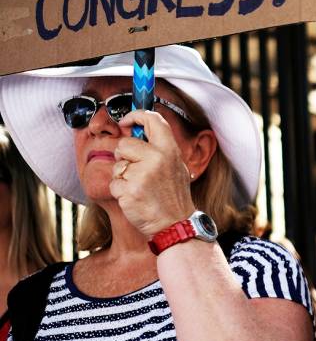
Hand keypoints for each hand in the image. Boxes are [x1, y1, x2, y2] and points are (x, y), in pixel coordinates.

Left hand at [109, 110, 194, 237]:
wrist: (175, 225)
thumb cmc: (173, 197)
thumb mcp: (176, 167)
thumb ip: (160, 149)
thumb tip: (138, 130)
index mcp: (170, 151)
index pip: (153, 119)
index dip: (136, 115)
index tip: (126, 121)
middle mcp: (157, 159)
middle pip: (124, 144)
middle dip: (124, 156)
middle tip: (137, 170)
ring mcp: (142, 175)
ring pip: (117, 165)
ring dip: (123, 176)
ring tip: (140, 188)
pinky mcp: (129, 190)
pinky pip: (113, 183)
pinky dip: (120, 192)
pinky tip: (135, 199)